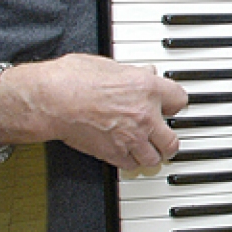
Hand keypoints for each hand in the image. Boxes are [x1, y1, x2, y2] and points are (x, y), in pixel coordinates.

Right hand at [0, 54, 187, 167]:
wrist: (51, 100)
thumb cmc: (72, 78)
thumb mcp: (109, 65)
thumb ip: (132, 73)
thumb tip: (144, 73)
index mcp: (146, 87)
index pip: (180, 100)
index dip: (174, 104)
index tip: (169, 106)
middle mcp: (144, 115)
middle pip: (173, 141)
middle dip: (168, 140)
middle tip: (163, 137)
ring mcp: (131, 137)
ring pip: (155, 158)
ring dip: (151, 154)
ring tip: (146, 149)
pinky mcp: (114, 153)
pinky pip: (133, 165)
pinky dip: (131, 162)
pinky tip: (126, 154)